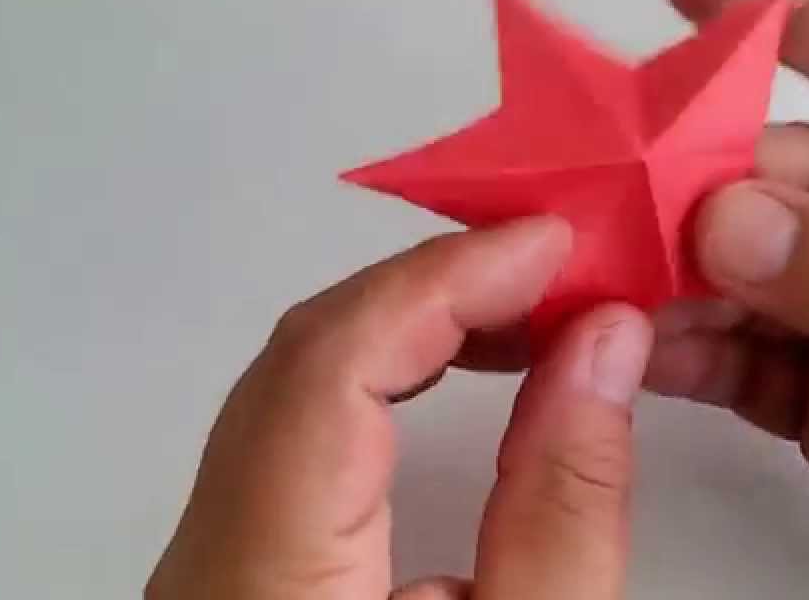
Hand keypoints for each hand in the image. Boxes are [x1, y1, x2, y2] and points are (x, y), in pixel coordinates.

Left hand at [146, 217, 653, 599]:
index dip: (445, 278)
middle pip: (303, 359)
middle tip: (558, 267)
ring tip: (531, 312)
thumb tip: (601, 342)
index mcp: (264, 576)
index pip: (332, 360)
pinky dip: (386, 383)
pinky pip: (299, 436)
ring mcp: (210, 563)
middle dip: (434, 289)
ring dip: (410, 330)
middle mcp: (208, 556)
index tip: (555, 241)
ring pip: (295, 391)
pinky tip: (465, 380)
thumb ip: (563, 504)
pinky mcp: (238, 573)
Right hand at [648, 0, 808, 595]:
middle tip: (622, 187)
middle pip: (779, 171)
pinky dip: (677, 352)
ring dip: (669, 268)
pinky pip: (731, 360)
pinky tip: (633, 345)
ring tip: (605, 273)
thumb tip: (731, 222)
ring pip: (737, 267)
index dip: (794, 11)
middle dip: (697, 174)